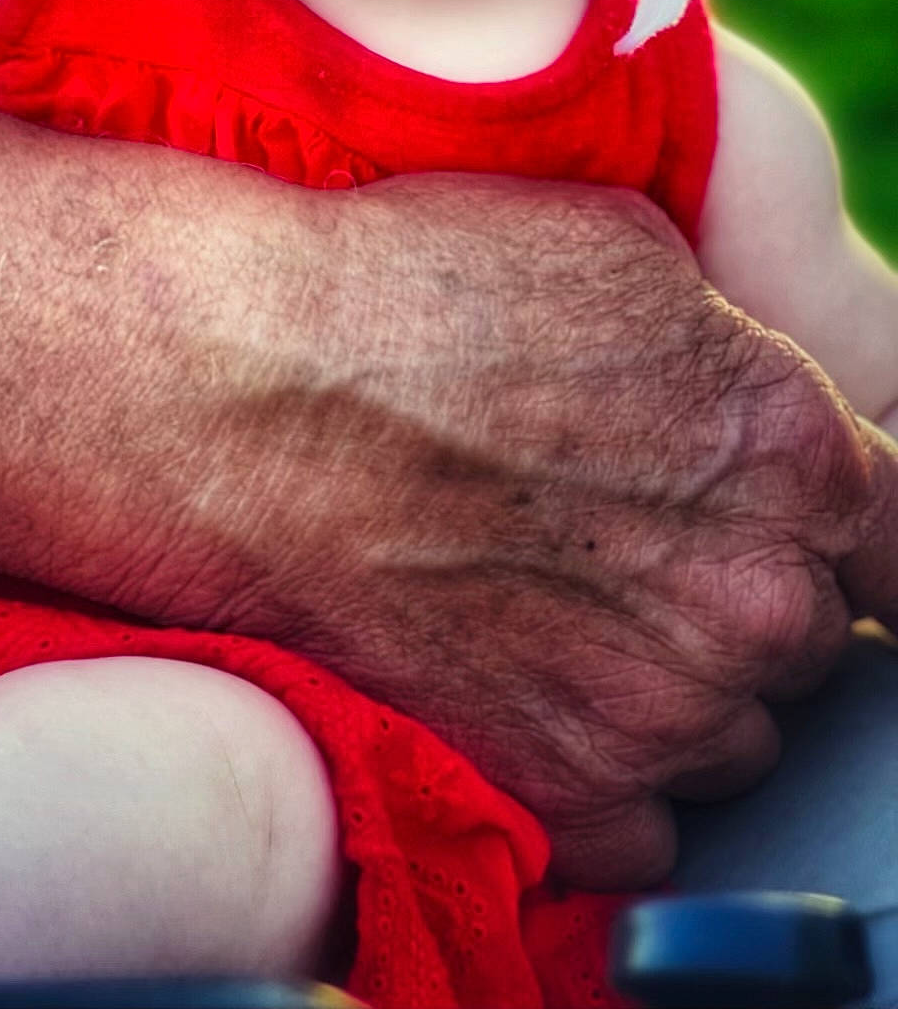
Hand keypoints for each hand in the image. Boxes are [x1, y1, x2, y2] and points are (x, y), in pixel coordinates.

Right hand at [15, 174, 897, 888]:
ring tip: (544, 596)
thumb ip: (735, 350)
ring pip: (732, 732)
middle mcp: (755, 598)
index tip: (769, 525)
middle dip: (733, 590)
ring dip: (668, 682)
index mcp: (792, 451)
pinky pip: (644, 823)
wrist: (244, 393)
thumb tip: (758, 387)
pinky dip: (597, 769)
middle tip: (609, 534)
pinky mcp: (566, 793)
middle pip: (806, 634)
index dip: (827, 523)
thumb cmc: (410, 294)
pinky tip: (515, 673)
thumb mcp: (617, 248)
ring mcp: (663, 713)